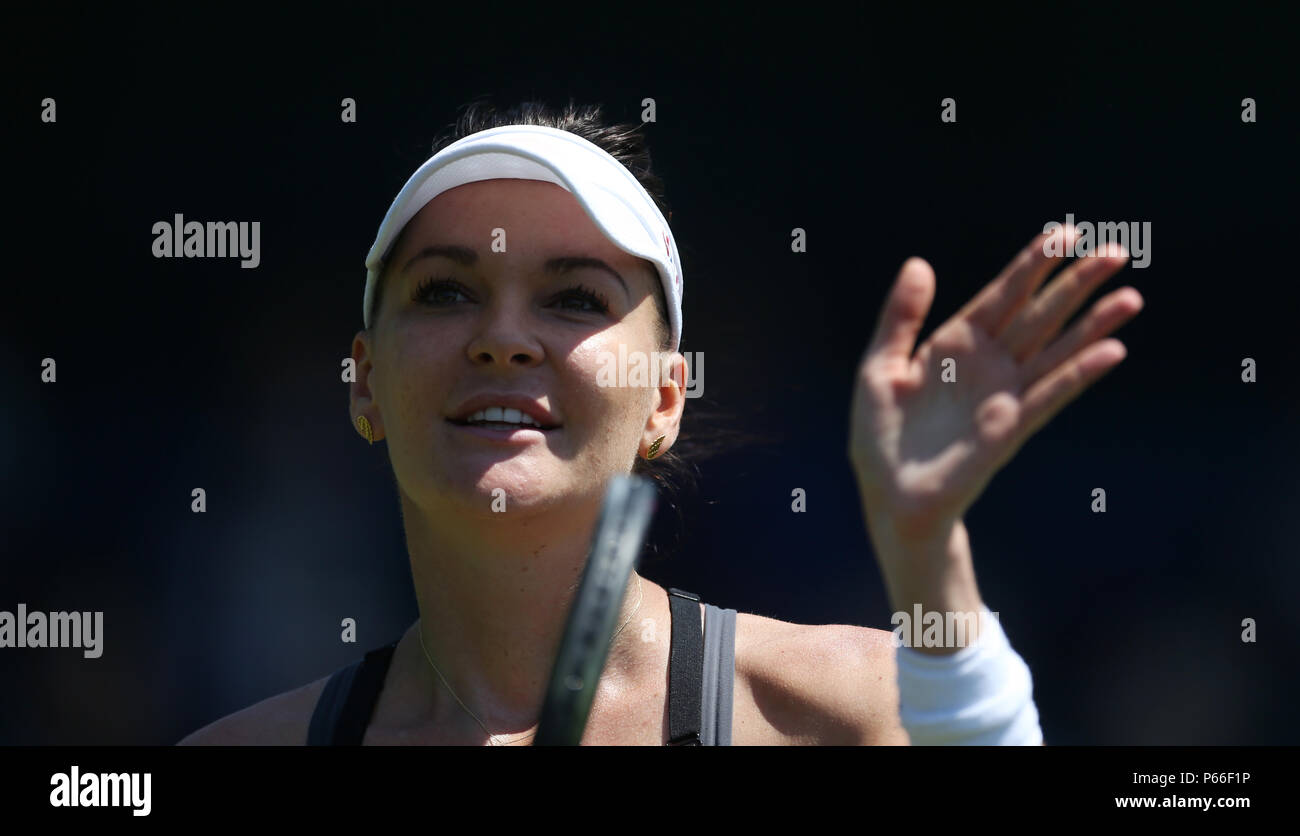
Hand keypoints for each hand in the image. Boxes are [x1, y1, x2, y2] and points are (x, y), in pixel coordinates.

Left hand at [850, 227, 1142, 577]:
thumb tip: (918, 263)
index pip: (1002, 295)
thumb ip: (900, 317)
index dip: (1033, 264)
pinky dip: (1078, 374)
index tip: (1065, 232)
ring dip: (1093, 326)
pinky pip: (1049, 396)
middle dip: (1077, 284)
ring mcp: (1003, 396)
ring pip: (1056, 351)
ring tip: (1131, 297)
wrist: (888, 496)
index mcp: (955, 344)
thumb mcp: (879, 367)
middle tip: (1117, 251)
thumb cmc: (880, 436)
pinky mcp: (1008, 429)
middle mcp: (988, 365)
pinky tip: (1111, 352)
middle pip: (1039, 315)